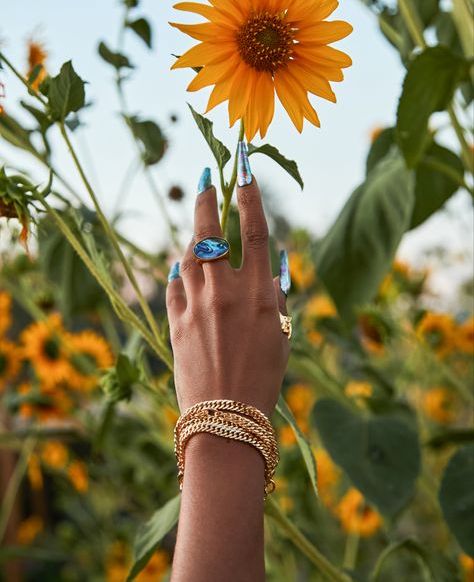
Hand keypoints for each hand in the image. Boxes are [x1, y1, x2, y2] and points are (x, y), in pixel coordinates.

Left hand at [166, 166, 289, 417]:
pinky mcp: (175, 322)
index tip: (244, 167)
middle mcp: (226, 292)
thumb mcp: (281, 335)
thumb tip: (277, 262)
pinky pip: (174, 285)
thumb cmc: (264, 380)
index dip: (250, 194)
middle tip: (204, 177)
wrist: (226, 421)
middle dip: (207, 199)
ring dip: (194, 235)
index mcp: (260, 294)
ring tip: (198, 225)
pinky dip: (179, 273)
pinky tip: (182, 268)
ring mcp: (197, 306)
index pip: (256, 230)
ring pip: (190, 254)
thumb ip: (278, 296)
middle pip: (212, 232)